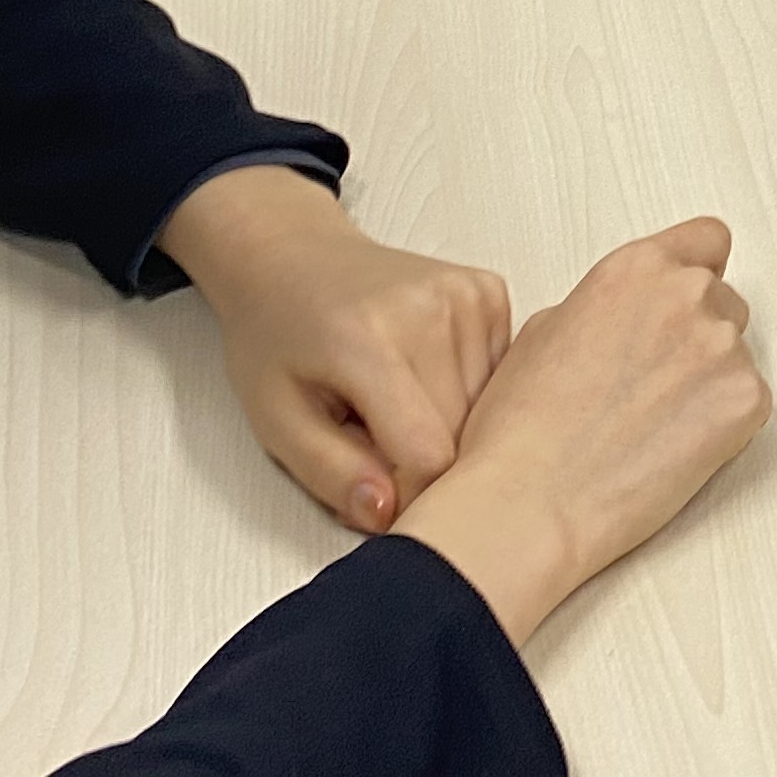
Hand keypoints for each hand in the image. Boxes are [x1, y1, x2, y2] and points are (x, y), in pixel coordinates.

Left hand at [161, 165, 513, 533]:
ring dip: (448, 426)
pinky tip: (424, 378)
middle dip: (421, 459)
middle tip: (373, 440)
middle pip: (462, 434)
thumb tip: (389, 514)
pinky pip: (499, 375)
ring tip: (395, 403)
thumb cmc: (280, 341)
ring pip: (488, 409)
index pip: (427, 453)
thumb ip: (331, 473)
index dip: (407, 493)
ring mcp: (466, 293)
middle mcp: (428, 307)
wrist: (295, 262)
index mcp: (365, 340)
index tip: (378, 493)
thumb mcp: (276, 421)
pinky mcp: (489, 291)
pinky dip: (467, 393)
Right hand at [398, 219, 773, 644]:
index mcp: (635, 268)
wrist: (528, 503)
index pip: (707, 240)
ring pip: (736, 355)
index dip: (699, 270)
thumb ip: (605, 305)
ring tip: (653, 427)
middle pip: (723, 302)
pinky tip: (671, 450)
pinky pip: (749, 403)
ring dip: (709, 382)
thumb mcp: (544, 332)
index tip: (692, 297)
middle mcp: (687, 294)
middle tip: (653, 387)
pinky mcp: (746, 400)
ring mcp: (722, 346)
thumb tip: (626, 316)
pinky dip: (723, 426)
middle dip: (698, 336)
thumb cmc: (521, 431)